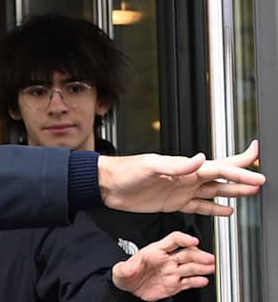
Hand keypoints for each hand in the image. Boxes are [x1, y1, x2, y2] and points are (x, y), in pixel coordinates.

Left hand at [98, 140, 264, 214]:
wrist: (107, 185)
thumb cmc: (124, 171)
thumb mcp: (150, 166)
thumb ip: (176, 165)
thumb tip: (200, 159)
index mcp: (184, 167)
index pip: (218, 166)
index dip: (239, 165)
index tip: (257, 161)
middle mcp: (186, 178)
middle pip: (221, 178)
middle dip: (242, 178)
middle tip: (262, 179)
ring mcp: (181, 190)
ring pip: (215, 192)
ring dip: (233, 192)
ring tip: (252, 193)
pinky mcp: (174, 203)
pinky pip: (200, 206)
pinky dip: (215, 208)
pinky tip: (227, 210)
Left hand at [111, 232, 214, 299]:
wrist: (128, 291)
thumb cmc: (125, 276)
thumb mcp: (121, 271)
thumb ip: (126, 267)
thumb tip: (131, 265)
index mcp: (155, 251)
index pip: (172, 240)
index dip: (183, 239)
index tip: (193, 241)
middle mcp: (166, 260)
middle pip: (186, 253)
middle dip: (199, 255)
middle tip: (209, 258)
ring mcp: (172, 272)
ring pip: (191, 267)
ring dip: (202, 267)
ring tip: (212, 267)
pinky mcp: (175, 285)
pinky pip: (188, 282)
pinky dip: (197, 281)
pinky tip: (204, 280)